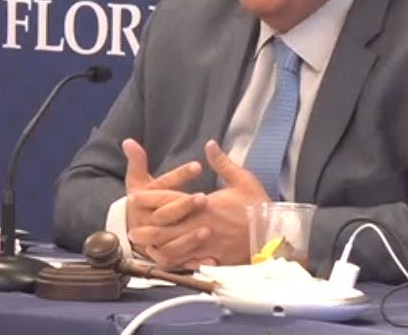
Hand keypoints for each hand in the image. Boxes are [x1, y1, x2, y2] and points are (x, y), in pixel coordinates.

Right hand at [122, 138, 202, 255]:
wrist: (130, 230)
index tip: (198, 166)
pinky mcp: (166, 257)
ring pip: (169, 242)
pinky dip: (193, 263)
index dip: (179, 175)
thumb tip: (128, 141)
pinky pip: (178, 263)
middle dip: (184, 205)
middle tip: (204, 198)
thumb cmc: (140, 202)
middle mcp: (147, 221)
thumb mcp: (137, 181)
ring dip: (188, 237)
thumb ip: (136, 161)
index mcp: (142, 200)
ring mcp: (156, 241)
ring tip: (207, 229)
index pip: (161, 185)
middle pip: (165, 214)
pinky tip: (211, 260)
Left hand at [135, 140, 270, 268]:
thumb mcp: (242, 179)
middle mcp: (202, 225)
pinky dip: (175, 262)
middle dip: (147, 228)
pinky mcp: (213, 258)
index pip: (171, 200)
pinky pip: (189, 262)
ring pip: (174, 248)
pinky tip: (167, 261)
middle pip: (166, 227)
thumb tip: (210, 144)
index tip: (135, 197)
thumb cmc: (259, 206)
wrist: (275, 235)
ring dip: (156, 247)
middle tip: (131, 229)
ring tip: (143, 246)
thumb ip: (222, 163)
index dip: (150, 198)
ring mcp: (206, 245)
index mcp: (206, 205)